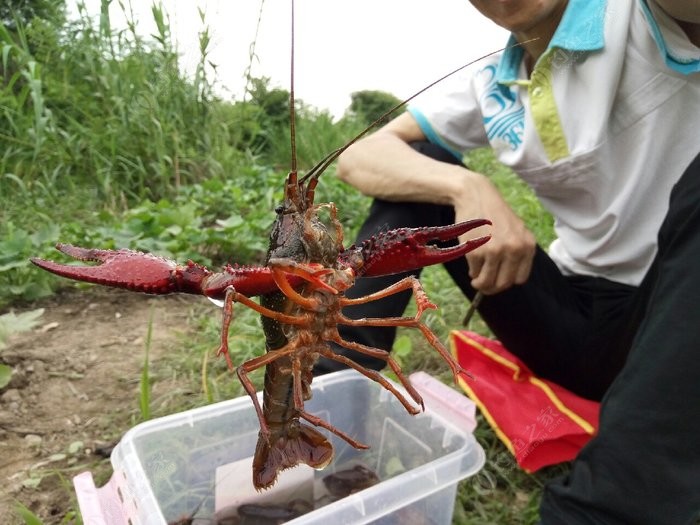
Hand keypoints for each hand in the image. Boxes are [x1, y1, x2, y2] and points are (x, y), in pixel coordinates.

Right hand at [454, 171, 536, 294]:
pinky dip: (472, 271)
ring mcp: (495, 251)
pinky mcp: (476, 251)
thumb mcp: (516, 231)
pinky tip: (472, 263)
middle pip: (504, 284)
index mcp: (527, 246)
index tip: (499, 281)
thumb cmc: (495, 214)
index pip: (520, 279)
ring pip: (488, 282)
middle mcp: (514, 250)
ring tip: (476, 279)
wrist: (476, 196)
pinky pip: (474, 271)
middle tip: (485, 286)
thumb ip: (517, 252)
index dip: (508, 282)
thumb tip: (506, 280)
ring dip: (480, 283)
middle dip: (492, 288)